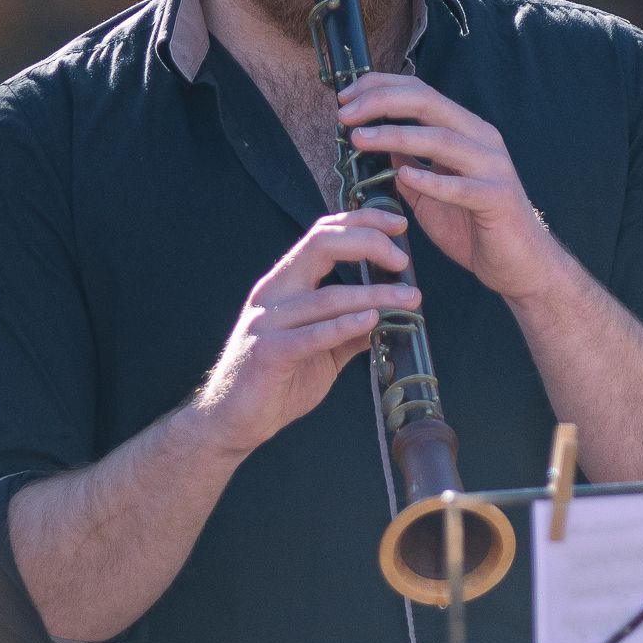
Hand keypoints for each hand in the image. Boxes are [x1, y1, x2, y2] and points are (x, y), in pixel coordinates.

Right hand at [187, 211, 417, 454]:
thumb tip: (388, 316)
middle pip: (321, 245)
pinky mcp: (268, 353)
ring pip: (327, 295)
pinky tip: (374, 320)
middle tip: (403, 261)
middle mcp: (274, 293)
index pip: (322, 234)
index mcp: (285, 284)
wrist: (232, 421)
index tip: (398, 225)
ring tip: (410, 299)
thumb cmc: (275, 381)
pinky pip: (312, 334)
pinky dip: (345, 325)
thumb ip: (349, 331)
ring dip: (375, 294)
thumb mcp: (322, 351)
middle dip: (368, 243)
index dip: (360, 222)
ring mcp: (267, 321)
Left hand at [338, 73, 564, 302]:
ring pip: (441, 139)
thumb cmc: (475, 227)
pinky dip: (432, 180)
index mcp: (466, 131)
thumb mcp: (431, 193)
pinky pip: (461, 187)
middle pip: (428, 104)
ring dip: (396, 135)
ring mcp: (493, 167)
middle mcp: (482, 140)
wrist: (519, 264)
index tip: (346, 97)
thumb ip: (409, 167)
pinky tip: (404, 176)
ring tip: (360, 138)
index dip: (382, 88)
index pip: (422, 93)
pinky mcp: (498, 198)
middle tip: (344, 113)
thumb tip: (377, 144)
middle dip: (382, 102)